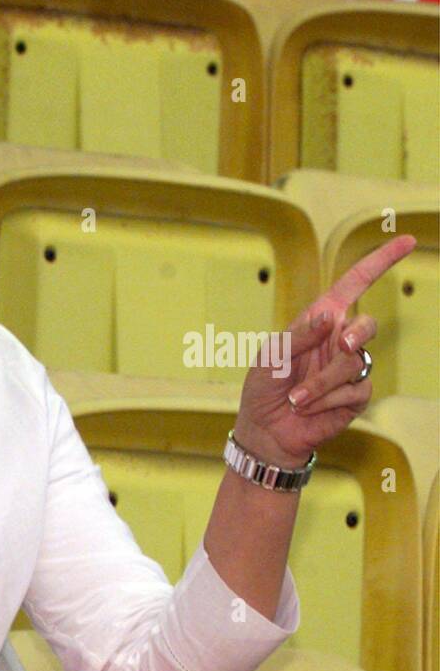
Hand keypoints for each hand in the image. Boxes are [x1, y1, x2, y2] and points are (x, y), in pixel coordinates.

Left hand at [233, 234, 416, 468]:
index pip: (353, 285)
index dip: (379, 263)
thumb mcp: (270, 357)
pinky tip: (309, 408)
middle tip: (343, 346)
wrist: (267, 430)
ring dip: (321, 384)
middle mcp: (339, 340)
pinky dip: (327, 400)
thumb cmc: (264, 388)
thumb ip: (299, 335)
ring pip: (355, 364)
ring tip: (296, 400)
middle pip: (367, 326)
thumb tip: (330, 316)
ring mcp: (351, 368)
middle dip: (357, 335)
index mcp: (320, 321)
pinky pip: (355, 390)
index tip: (406, 241)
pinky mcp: (357, 395)